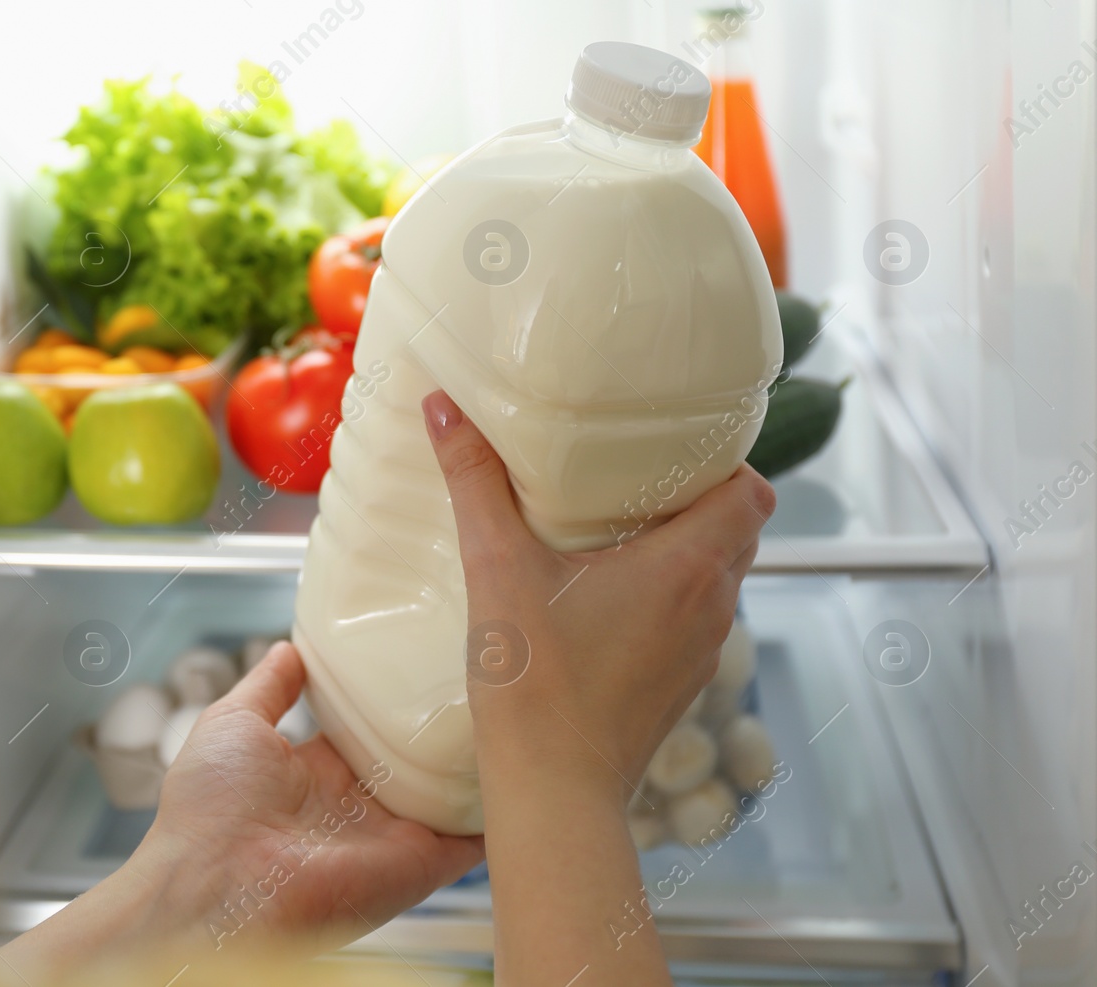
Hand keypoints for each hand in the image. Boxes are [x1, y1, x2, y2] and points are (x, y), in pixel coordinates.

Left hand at [0, 642, 482, 982]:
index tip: (424, 659)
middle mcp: (359, 807)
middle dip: (446, 724)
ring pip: (453, 791)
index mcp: (316, 776)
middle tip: (481, 671)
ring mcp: (394, 835)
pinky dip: (503, 807)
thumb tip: (290, 649)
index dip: (395, 700)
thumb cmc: (209, 814)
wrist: (220, 886)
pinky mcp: (422, 862)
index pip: (369, 731)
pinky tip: (524, 761)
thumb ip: (268, 688)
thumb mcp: (231, 725)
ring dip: (481, 756)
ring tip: (515, 701)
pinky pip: (476, 835)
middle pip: (417, 760)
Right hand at [420, 389, 772, 986]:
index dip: (727, 463)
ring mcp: (700, 653)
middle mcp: (712, 606)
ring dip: (682, 553)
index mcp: (689, 565)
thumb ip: (474, 481)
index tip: (675, 448)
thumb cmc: (535, 683)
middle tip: (634, 479)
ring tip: (616, 535)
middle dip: (697, 500)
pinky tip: (604, 601)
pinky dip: (667, 601)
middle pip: (737, 531)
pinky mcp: (678, 688)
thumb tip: (443, 406)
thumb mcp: (497, 567)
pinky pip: (692, 624)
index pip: (754, 494)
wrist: (553, 791)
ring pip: (716, 580)